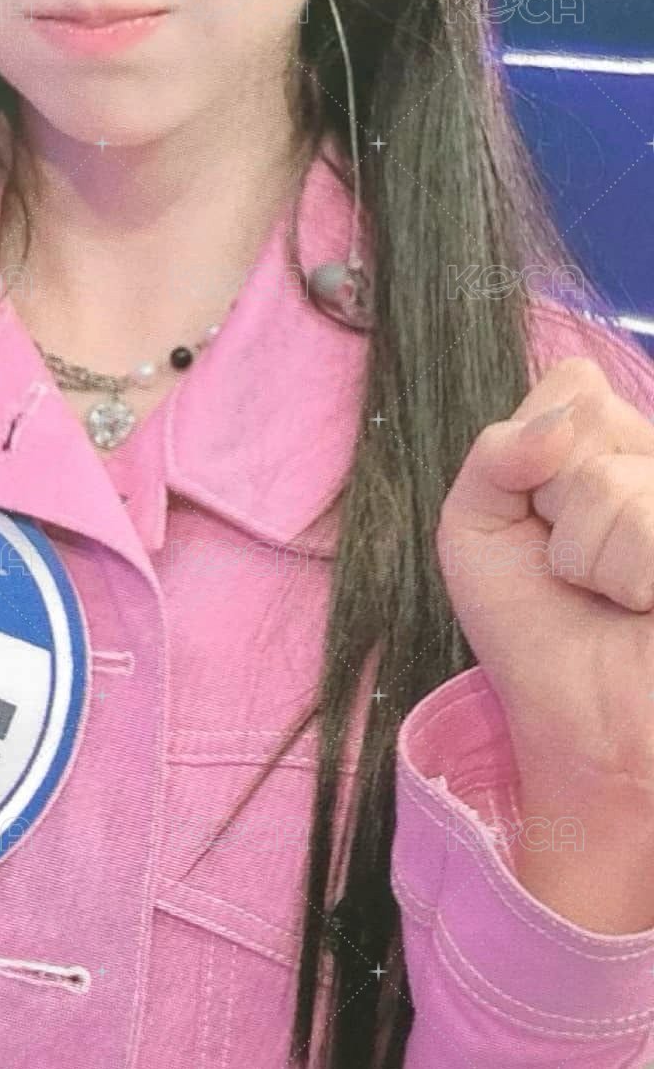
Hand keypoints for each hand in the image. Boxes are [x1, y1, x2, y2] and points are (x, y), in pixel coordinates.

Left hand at [437, 355, 653, 789]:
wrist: (579, 724)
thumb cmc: (530, 622)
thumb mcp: (473, 523)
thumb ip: (496, 451)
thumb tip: (561, 422)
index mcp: (613, 439)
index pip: (576, 384)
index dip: (534, 455)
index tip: (538, 516)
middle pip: (591, 422)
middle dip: (557, 506)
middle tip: (574, 566)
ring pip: (614, 484)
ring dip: (588, 556)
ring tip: (609, 593)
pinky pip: (649, 528)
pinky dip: (626, 579)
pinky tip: (642, 607)